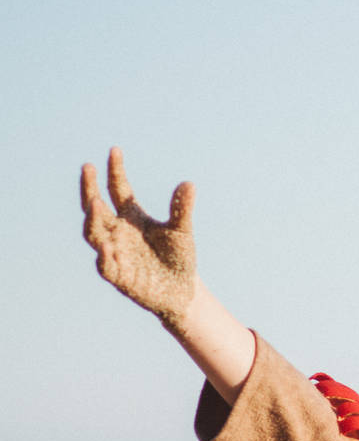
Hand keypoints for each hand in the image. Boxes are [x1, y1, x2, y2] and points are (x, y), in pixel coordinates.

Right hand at [80, 147, 197, 331]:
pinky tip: (107, 246)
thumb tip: (188, 183)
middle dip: (90, 188)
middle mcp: (117, 231)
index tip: (114, 150)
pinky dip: (104, 256)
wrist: (182, 290)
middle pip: (96, 206)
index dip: (114, 170)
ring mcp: (114, 252)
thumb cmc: (178, 257)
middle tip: (87, 167)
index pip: (118, 189)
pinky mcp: (118, 275)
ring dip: (92, 219)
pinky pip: (105, 265)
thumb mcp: (182, 231)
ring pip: (93, 233)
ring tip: (95, 202)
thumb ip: (181, 209)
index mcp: (131, 216)